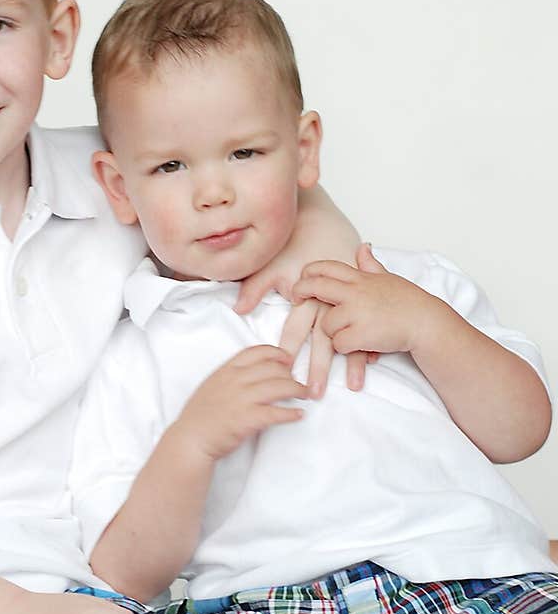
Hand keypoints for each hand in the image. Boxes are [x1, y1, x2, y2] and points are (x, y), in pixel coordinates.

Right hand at [173, 345, 307, 462]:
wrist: (190, 440)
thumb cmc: (198, 418)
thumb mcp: (210, 387)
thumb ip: (229, 378)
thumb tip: (250, 376)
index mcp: (226, 371)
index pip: (256, 352)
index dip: (276, 353)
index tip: (287, 358)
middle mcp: (235, 381)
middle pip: (273, 368)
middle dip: (291, 374)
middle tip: (298, 382)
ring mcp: (242, 399)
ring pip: (280, 386)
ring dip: (297, 390)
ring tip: (305, 395)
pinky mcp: (248, 419)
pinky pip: (277, 413)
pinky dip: (291, 413)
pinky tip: (298, 415)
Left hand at [234, 186, 369, 392]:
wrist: (321, 220)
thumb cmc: (293, 243)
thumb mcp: (272, 263)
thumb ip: (255, 288)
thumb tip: (240, 309)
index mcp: (306, 294)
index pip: (296, 328)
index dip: (289, 351)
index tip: (285, 374)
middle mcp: (329, 300)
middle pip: (324, 339)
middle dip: (319, 368)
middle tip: (314, 393)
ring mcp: (350, 300)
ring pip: (351, 335)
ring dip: (352, 363)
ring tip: (355, 386)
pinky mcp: (363, 298)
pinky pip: (369, 324)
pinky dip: (371, 342)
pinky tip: (374, 363)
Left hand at [291, 244, 436, 356]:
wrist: (426, 322)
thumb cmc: (408, 302)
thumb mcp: (387, 278)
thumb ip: (370, 265)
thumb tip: (363, 247)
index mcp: (360, 278)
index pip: (327, 267)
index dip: (310, 270)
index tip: (303, 276)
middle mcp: (355, 292)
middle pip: (316, 286)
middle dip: (300, 290)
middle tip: (295, 297)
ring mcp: (357, 313)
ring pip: (325, 324)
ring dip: (333, 332)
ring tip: (349, 333)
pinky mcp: (360, 334)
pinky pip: (338, 344)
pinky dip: (345, 348)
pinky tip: (357, 346)